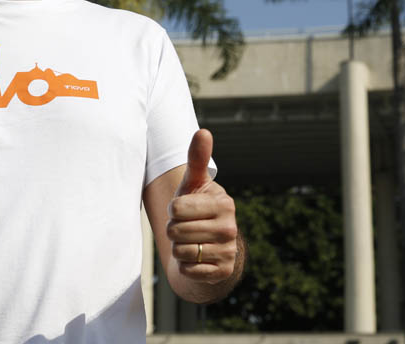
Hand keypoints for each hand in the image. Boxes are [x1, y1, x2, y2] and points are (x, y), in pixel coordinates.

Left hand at [166, 129, 237, 282]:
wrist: (210, 245)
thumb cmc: (196, 208)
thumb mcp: (194, 184)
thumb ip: (197, 159)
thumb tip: (203, 131)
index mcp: (225, 203)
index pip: (177, 209)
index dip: (174, 210)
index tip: (184, 210)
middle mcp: (230, 228)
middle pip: (176, 231)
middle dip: (174, 230)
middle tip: (185, 228)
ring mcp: (228, 252)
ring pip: (181, 252)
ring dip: (178, 248)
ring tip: (190, 242)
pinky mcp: (222, 272)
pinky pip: (188, 270)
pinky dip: (184, 266)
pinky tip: (195, 258)